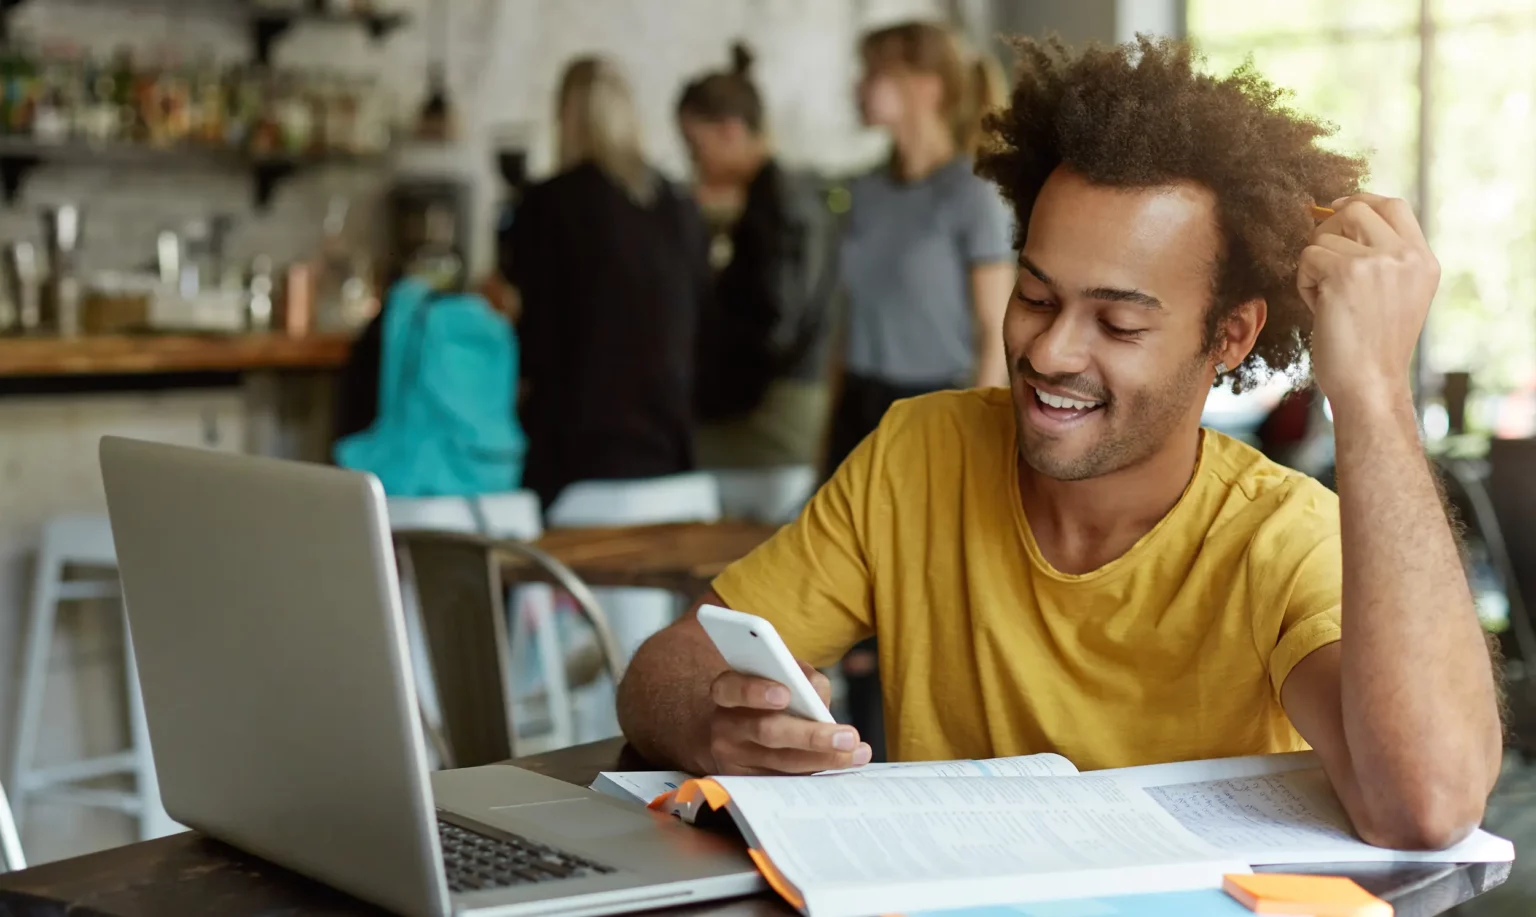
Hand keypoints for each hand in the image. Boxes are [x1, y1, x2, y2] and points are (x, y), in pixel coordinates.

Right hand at [705, 661, 872, 774]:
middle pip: (767, 732)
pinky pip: (784, 780)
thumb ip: (800, 678)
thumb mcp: (778, 678)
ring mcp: (733, 759)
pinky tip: (839, 765)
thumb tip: (818, 695)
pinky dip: (814, 773)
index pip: (731, 688)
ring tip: (857, 753)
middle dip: (811, 735)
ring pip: (781, 761)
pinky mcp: (747, 784)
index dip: (756, 691)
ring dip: (824, 758)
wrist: (736, 736)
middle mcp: (725, 726)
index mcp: (727, 692)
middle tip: (848, 736)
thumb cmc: (765, 699)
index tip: (785, 695)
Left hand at [1297, 193, 1439, 410]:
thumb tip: (1341, 215)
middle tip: (1319, 260)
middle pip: (1355, 209)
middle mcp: (1405, 256)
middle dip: (1326, 228)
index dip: (1360, 200)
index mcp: (1423, 261)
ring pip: (1324, 236)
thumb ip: (1384, 258)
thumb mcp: (1397, 295)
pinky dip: (1304, 282)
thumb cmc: (1373, 348)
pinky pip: (1308, 258)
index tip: (1336, 208)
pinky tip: (1319, 308)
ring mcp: (1377, 262)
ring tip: (1326, 299)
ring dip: (1313, 265)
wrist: (1369, 384)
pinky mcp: (1345, 273)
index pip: (1394, 205)